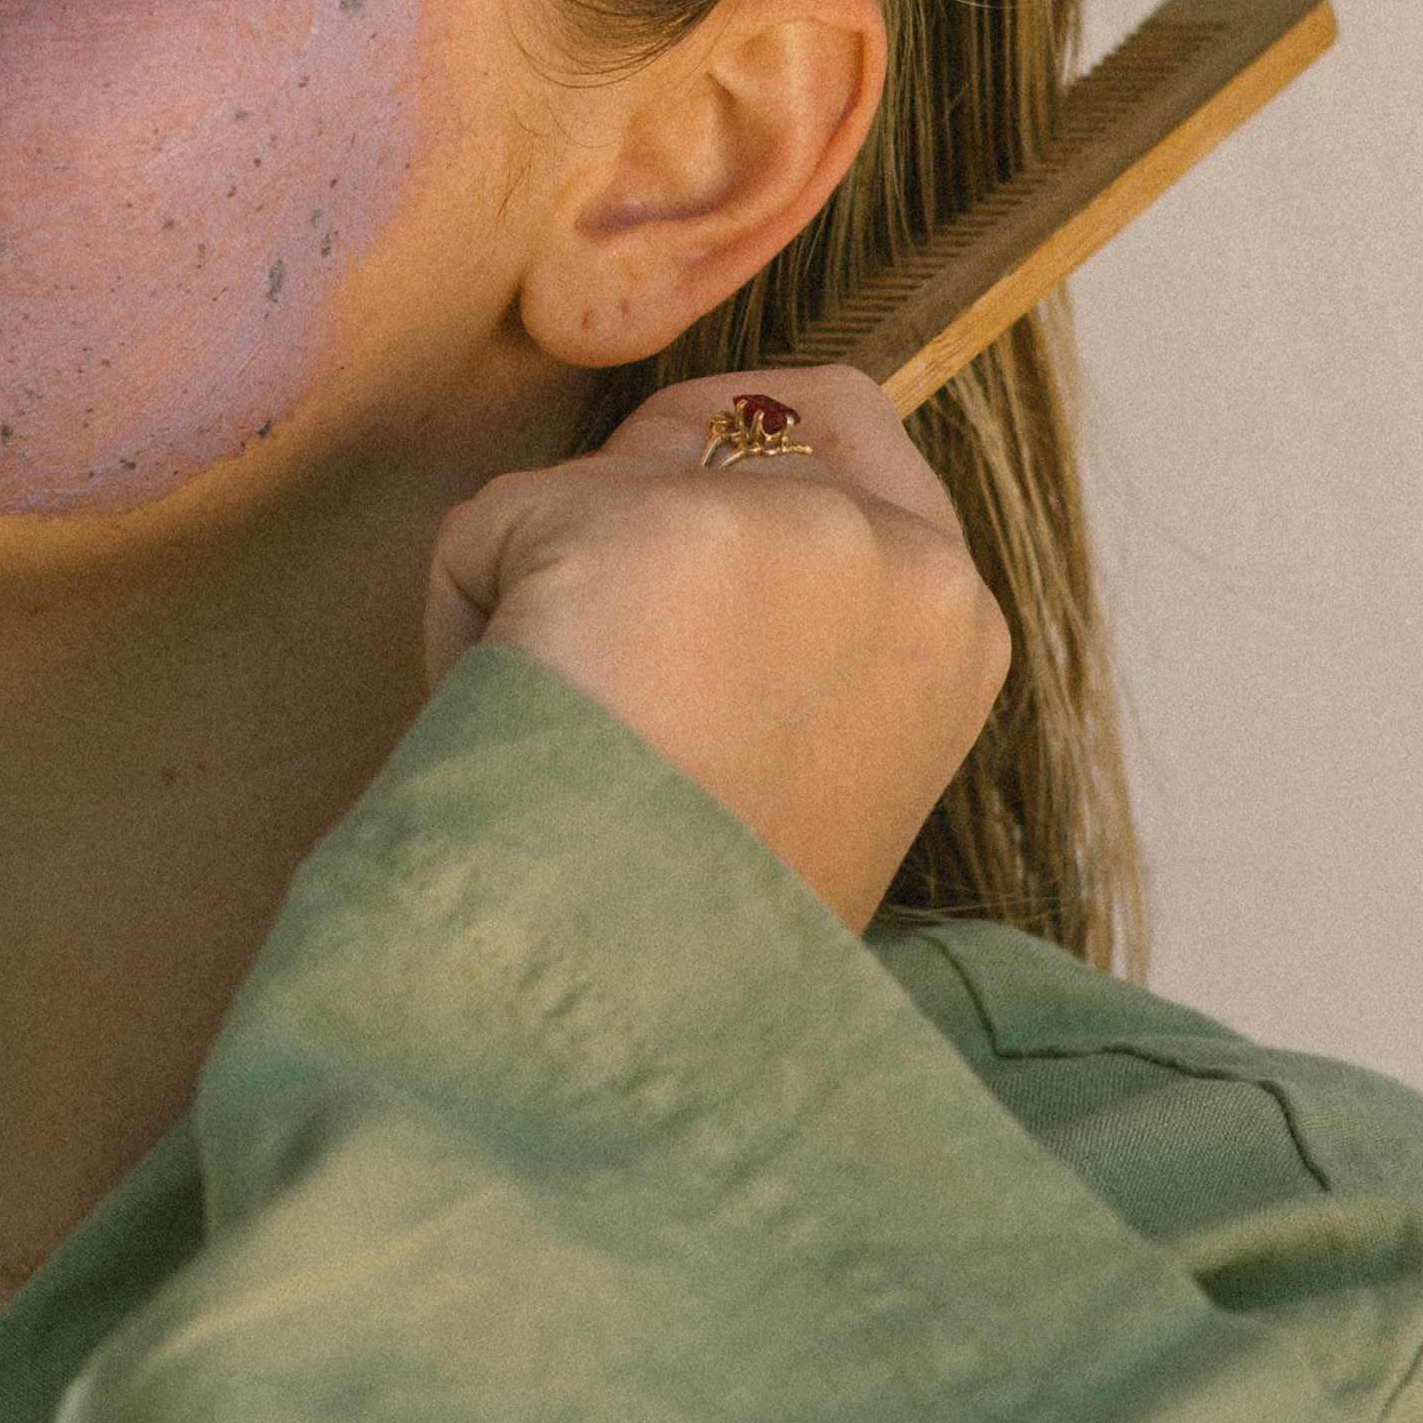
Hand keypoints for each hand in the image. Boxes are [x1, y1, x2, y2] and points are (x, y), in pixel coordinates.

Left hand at [424, 370, 1011, 932]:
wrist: (653, 1002)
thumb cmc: (708, 927)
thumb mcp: (824, 767)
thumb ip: (796, 639)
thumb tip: (670, 562)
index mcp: (956, 622)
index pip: (845, 420)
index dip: (729, 448)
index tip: (658, 526)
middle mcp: (897, 552)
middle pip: (702, 429)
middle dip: (618, 508)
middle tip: (583, 652)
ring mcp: (781, 526)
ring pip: (590, 485)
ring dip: (542, 586)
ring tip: (554, 735)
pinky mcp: (646, 528)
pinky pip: (492, 529)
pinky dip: (466, 620)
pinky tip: (507, 732)